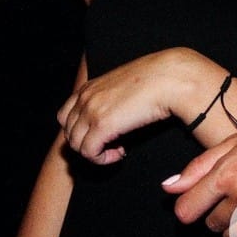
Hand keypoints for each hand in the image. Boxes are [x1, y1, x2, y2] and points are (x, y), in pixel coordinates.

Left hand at [59, 49, 222, 165]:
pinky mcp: (101, 125)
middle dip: (88, 144)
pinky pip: (89, 152)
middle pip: (69, 132)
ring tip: (118, 149)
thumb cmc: (157, 81)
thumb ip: (112, 98)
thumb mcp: (126, 86)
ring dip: (96, 152)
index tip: (104, 135)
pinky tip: (121, 153)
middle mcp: (85, 97)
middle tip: (112, 145)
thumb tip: (115, 114)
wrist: (171, 77)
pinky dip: (103, 159)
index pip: (66, 116)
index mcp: (90, 87)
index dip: (82, 131)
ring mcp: (91, 110)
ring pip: (76, 145)